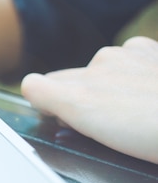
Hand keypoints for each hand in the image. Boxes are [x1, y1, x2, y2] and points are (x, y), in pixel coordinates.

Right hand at [21, 36, 157, 163]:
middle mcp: (103, 61)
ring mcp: (131, 55)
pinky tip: (150, 97)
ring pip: (104, 69)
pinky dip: (138, 76)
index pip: (41, 85)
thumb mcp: (90, 118)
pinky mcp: (152, 53)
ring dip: (110, 87)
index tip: (61, 121)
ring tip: (133, 114)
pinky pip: (134, 60)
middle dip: (78, 97)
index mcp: (83, 81)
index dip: (48, 105)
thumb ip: (51, 96)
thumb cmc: (154, 128)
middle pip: (72, 77)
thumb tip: (36, 91)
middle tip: (100, 124)